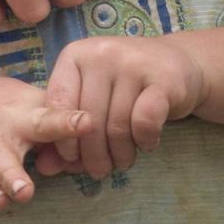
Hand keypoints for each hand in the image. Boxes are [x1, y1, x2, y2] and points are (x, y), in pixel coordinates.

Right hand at [0, 75, 93, 212]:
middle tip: (86, 124)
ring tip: (26, 192)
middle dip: (62, 124)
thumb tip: (88, 154)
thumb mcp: (18, 107)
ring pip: (3, 159)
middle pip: (41, 122)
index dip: (81, 111)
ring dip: (15, 175)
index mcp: (30, 106)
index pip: (61, 107)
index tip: (100, 115)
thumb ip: (52, 131)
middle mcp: (10, 121)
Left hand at [43, 35, 210, 178]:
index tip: (72, 158)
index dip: (62, 138)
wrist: (179, 63)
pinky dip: (145, 141)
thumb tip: (44, 169)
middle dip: (93, 155)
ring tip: (123, 161)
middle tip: (100, 171)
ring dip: (120, 154)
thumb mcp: (92, 101)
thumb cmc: (126, 87)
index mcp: (76, 54)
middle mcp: (102, 52)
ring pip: (116, 125)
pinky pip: (144, 122)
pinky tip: (147, 144)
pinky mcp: (164, 77)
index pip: (58, 103)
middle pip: (88, 119)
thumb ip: (65, 132)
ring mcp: (134, 62)